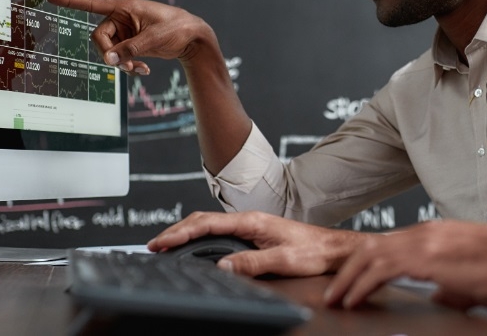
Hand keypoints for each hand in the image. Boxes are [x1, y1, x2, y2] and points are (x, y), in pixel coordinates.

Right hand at [45, 0, 209, 73]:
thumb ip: (130, 49)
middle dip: (109, 54)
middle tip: (123, 66)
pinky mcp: (132, 43)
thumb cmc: (177, 28)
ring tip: (138, 70)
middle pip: (99, 37)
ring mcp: (126, 32)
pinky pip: (120, 56)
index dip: (71, 2)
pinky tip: (143, 71)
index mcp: (125, 7)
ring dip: (120, 63)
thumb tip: (110, 60)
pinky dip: (128, 65)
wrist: (193, 38)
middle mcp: (122, 18)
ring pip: (109, 50)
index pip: (93, 4)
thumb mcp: (153, 39)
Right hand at [148, 211, 365, 277]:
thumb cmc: (312, 250)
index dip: (182, 232)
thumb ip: (252, 263)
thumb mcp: (283, 259)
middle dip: (176, 231)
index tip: (163, 241)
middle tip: (154, 245)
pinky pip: (218, 232)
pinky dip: (199, 237)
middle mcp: (248, 220)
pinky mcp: (252, 234)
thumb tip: (223, 267)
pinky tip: (192, 245)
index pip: (208, 223)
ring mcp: (249, 226)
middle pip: (203, 220)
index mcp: (251, 221)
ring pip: (209, 225)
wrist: (332, 248)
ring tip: (166, 245)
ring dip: (185, 233)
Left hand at [324, 221, 486, 309]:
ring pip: (370, 254)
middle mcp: (425, 233)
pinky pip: (382, 268)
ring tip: (336, 299)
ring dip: (348, 278)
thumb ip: (449, 287)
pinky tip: (354, 298)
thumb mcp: (471, 280)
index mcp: (434, 236)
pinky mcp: (428, 258)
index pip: (387, 246)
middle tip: (333, 292)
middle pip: (370, 246)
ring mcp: (425, 242)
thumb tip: (437, 297)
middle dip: (347, 270)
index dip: (364, 264)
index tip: (350, 282)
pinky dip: (362, 283)